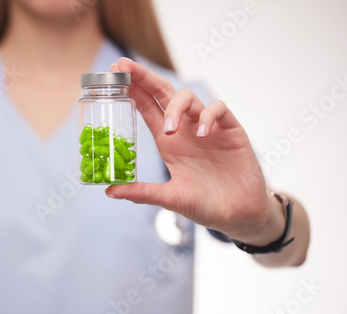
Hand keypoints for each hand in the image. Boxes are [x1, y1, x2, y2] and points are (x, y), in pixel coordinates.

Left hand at [106, 57, 279, 243]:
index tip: (114, 71)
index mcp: (167, 141)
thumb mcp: (170, 198)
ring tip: (169, 129)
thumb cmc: (204, 204)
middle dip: (144, 78)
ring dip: (175, 107)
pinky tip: (203, 134)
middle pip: (163, 93)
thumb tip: (109, 191)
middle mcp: (185, 129)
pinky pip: (219, 110)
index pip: (146, 107)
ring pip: (189, 98)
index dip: (132, 89)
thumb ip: (142, 193)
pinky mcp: (230, 131)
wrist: (238, 215)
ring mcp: (208, 127)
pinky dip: (210, 116)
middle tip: (126, 66)